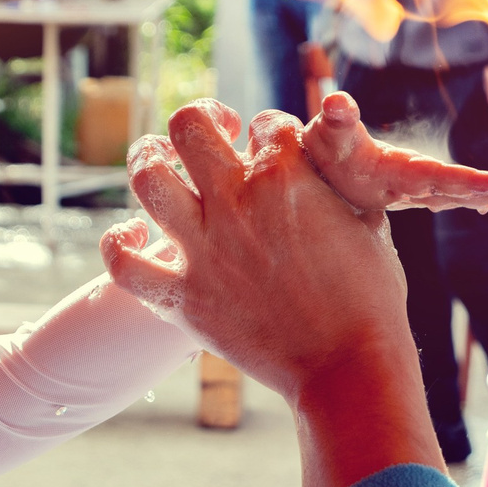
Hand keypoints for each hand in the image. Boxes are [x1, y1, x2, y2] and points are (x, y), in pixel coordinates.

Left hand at [104, 99, 443, 486]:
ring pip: (146, 178)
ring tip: (162, 161)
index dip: (273, 131)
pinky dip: (118, 244)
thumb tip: (326, 134)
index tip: (278, 149)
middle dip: (204, 118)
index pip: (265, 123)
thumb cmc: (369, 295)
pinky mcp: (181, 297)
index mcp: (286, 177)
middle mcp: (235, 203)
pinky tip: (133, 233)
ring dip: (150, 159)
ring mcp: (202, 250)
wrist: (348, 367)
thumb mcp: (369, 217)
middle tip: (215, 131)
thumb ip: (338, 171)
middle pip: (189, 127)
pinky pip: (122, 263)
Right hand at [302, 91, 487, 212]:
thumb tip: (338, 103)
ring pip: (464, 196)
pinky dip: (482, 197)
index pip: (438, 178)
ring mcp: (418, 193)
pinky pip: (457, 195)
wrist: (320, 181)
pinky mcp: (420, 191)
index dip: (470, 182)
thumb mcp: (326, 132)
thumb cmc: (325, 151)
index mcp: (396, 175)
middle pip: (461, 191)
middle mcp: (413, 189)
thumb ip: (335, 118)